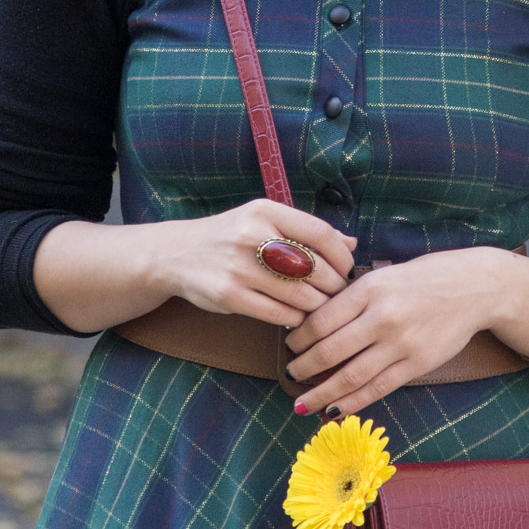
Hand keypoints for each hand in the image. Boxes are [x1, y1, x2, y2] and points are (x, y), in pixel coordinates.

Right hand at [163, 199, 353, 327]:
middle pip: (315, 268)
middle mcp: (252, 235)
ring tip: (320, 306)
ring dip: (318, 306)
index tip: (347, 270)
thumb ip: (306, 231)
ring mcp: (239, 267)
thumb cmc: (231, 236)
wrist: (176, 254)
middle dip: (334, 286)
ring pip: (300, 295)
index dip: (342, 257)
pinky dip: (295, 317)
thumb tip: (351, 244)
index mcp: (265, 212)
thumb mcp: (263, 220)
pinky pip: (278, 313)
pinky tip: (297, 315)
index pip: (321, 234)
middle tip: (337, 295)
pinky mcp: (229, 296)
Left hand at [285, 251, 495, 414]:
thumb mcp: (384, 274)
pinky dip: (352, 403)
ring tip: (302, 403)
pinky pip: (377, 389)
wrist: (475, 287)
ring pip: (350, 377)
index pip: (321, 320)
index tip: (290, 345)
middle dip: (303, 367)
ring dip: (322, 393)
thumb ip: (354, 297)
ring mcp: (401, 344)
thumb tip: (315, 323)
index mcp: (370, 289)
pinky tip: (335, 410)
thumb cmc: (425, 277)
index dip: (299, 338)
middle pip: (329, 351)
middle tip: (291, 373)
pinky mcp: (416, 364)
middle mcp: (383, 317)